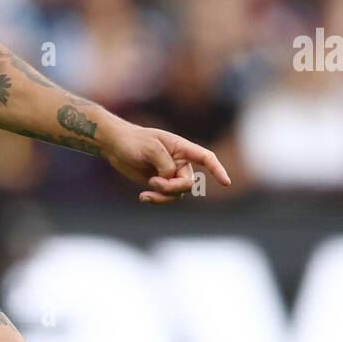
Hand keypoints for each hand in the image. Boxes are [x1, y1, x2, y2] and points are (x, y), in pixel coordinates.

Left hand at [100, 118, 230, 204]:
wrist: (116, 146)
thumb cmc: (134, 142)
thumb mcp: (150, 148)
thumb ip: (165, 164)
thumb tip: (171, 179)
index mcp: (182, 148)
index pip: (205, 158)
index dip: (217, 170)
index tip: (226, 183)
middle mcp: (180, 163)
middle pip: (188, 183)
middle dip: (173, 187)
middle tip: (154, 182)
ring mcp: (170, 175)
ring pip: (177, 193)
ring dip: (163, 195)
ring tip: (146, 192)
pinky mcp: (160, 184)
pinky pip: (166, 198)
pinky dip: (156, 199)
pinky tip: (142, 197)